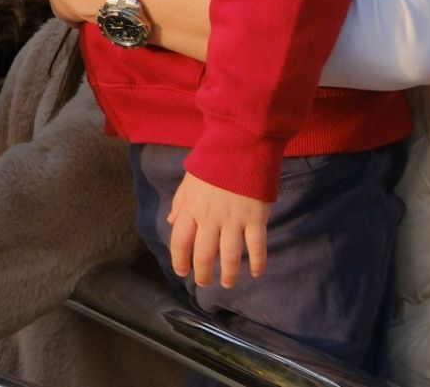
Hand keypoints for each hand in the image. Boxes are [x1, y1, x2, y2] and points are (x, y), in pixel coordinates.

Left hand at [169, 172, 268, 288]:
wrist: (241, 145)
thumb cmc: (213, 162)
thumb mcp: (189, 179)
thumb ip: (180, 202)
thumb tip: (171, 222)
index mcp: (191, 208)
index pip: (180, 241)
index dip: (179, 260)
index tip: (183, 272)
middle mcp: (210, 218)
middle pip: (204, 254)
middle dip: (204, 274)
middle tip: (205, 284)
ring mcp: (234, 219)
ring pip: (230, 256)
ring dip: (229, 274)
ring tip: (229, 283)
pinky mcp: (255, 217)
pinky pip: (256, 246)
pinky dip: (257, 262)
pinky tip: (256, 272)